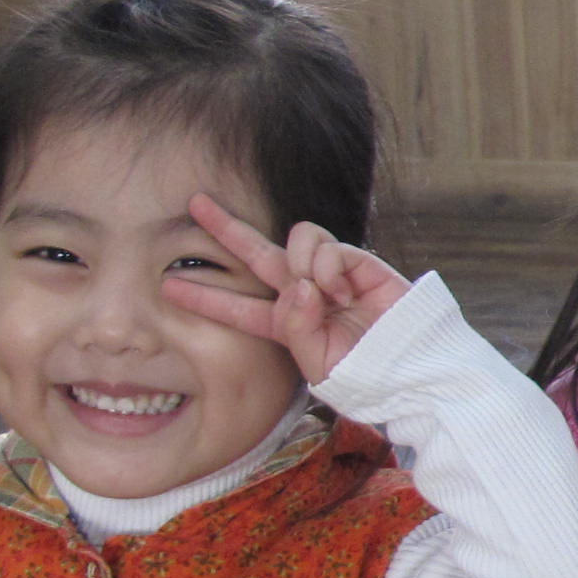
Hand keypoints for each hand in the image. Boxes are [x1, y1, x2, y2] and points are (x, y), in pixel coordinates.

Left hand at [165, 196, 413, 381]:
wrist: (409, 366)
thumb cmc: (365, 374)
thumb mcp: (317, 363)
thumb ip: (296, 327)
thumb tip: (298, 282)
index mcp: (285, 324)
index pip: (237, 306)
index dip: (204, 296)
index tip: (168, 286)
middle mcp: (302, 293)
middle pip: (255, 253)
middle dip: (225, 228)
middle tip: (196, 203)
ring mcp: (330, 275)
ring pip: (297, 240)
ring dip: (301, 261)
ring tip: (322, 292)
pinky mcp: (359, 262)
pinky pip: (330, 247)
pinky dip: (329, 266)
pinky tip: (342, 290)